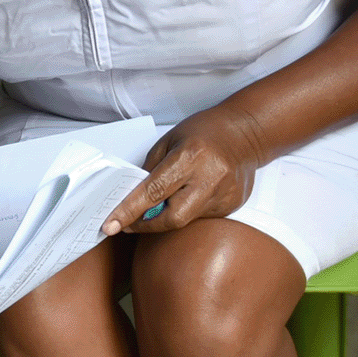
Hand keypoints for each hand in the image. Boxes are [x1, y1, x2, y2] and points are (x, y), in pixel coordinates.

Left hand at [102, 106, 267, 236]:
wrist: (247, 133)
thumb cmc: (206, 131)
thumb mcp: (169, 140)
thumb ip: (150, 169)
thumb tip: (132, 196)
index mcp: (190, 157)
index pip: (153, 191)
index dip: (128, 211)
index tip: (110, 225)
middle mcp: (210, 179)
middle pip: (172, 218)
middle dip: (146, 224)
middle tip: (130, 221)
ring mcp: (224, 195)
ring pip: (186, 220)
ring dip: (169, 213)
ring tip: (172, 192)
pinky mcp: (232, 205)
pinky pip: (200, 217)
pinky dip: (188, 209)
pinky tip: (193, 192)